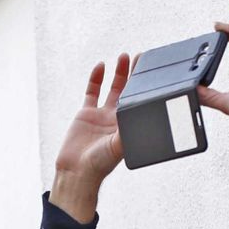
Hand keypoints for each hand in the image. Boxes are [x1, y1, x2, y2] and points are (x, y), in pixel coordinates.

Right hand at [50, 55, 131, 222]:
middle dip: (134, 75)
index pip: (140, 101)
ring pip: (112, 89)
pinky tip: (101, 66)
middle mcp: (117, 119)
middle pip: (128, 91)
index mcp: (128, 126)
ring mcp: (101, 115)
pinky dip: (96, 78)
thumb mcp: (118, 146)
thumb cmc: (100, 164)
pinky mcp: (86, 114)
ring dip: (118, 73)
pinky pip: (92, 92)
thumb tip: (141, 117)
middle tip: (140, 57)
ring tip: (123, 57)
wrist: (77, 172)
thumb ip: (128, 132)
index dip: (145, 85)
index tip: (151, 70)